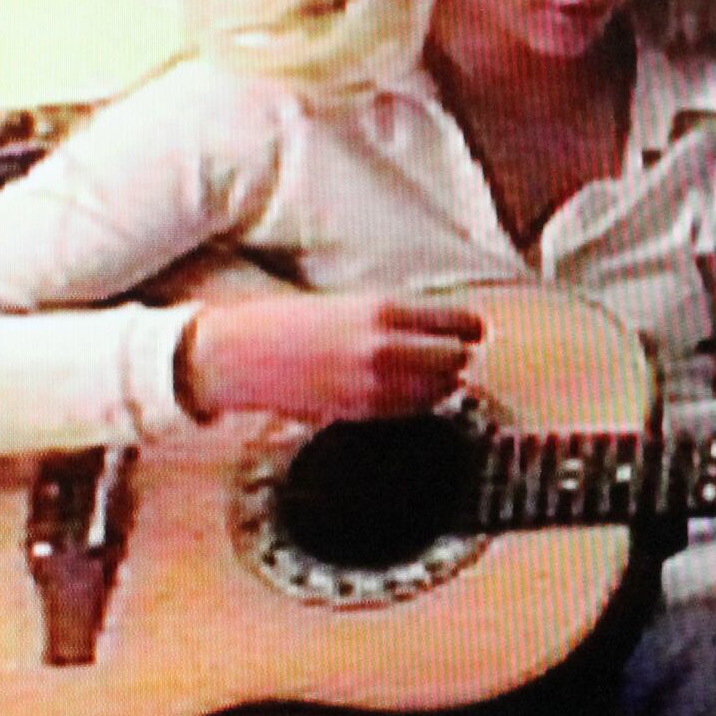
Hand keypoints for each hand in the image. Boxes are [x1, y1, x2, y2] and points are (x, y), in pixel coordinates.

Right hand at [178, 294, 484, 423]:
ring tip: (426, 374)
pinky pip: (413, 409)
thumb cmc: (294, 323)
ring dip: (441, 383)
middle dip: (458, 357)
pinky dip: (418, 401)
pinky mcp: (362, 411)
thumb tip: (443, 332)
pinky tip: (403, 390)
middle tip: (450, 354)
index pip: (461, 322)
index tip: (472, 331)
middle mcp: (387, 347)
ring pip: (441, 390)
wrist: (243, 354)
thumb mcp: (351, 305)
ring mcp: (376, 384)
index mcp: (386, 309)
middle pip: (459, 359)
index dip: (471, 328)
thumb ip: (398, 319)